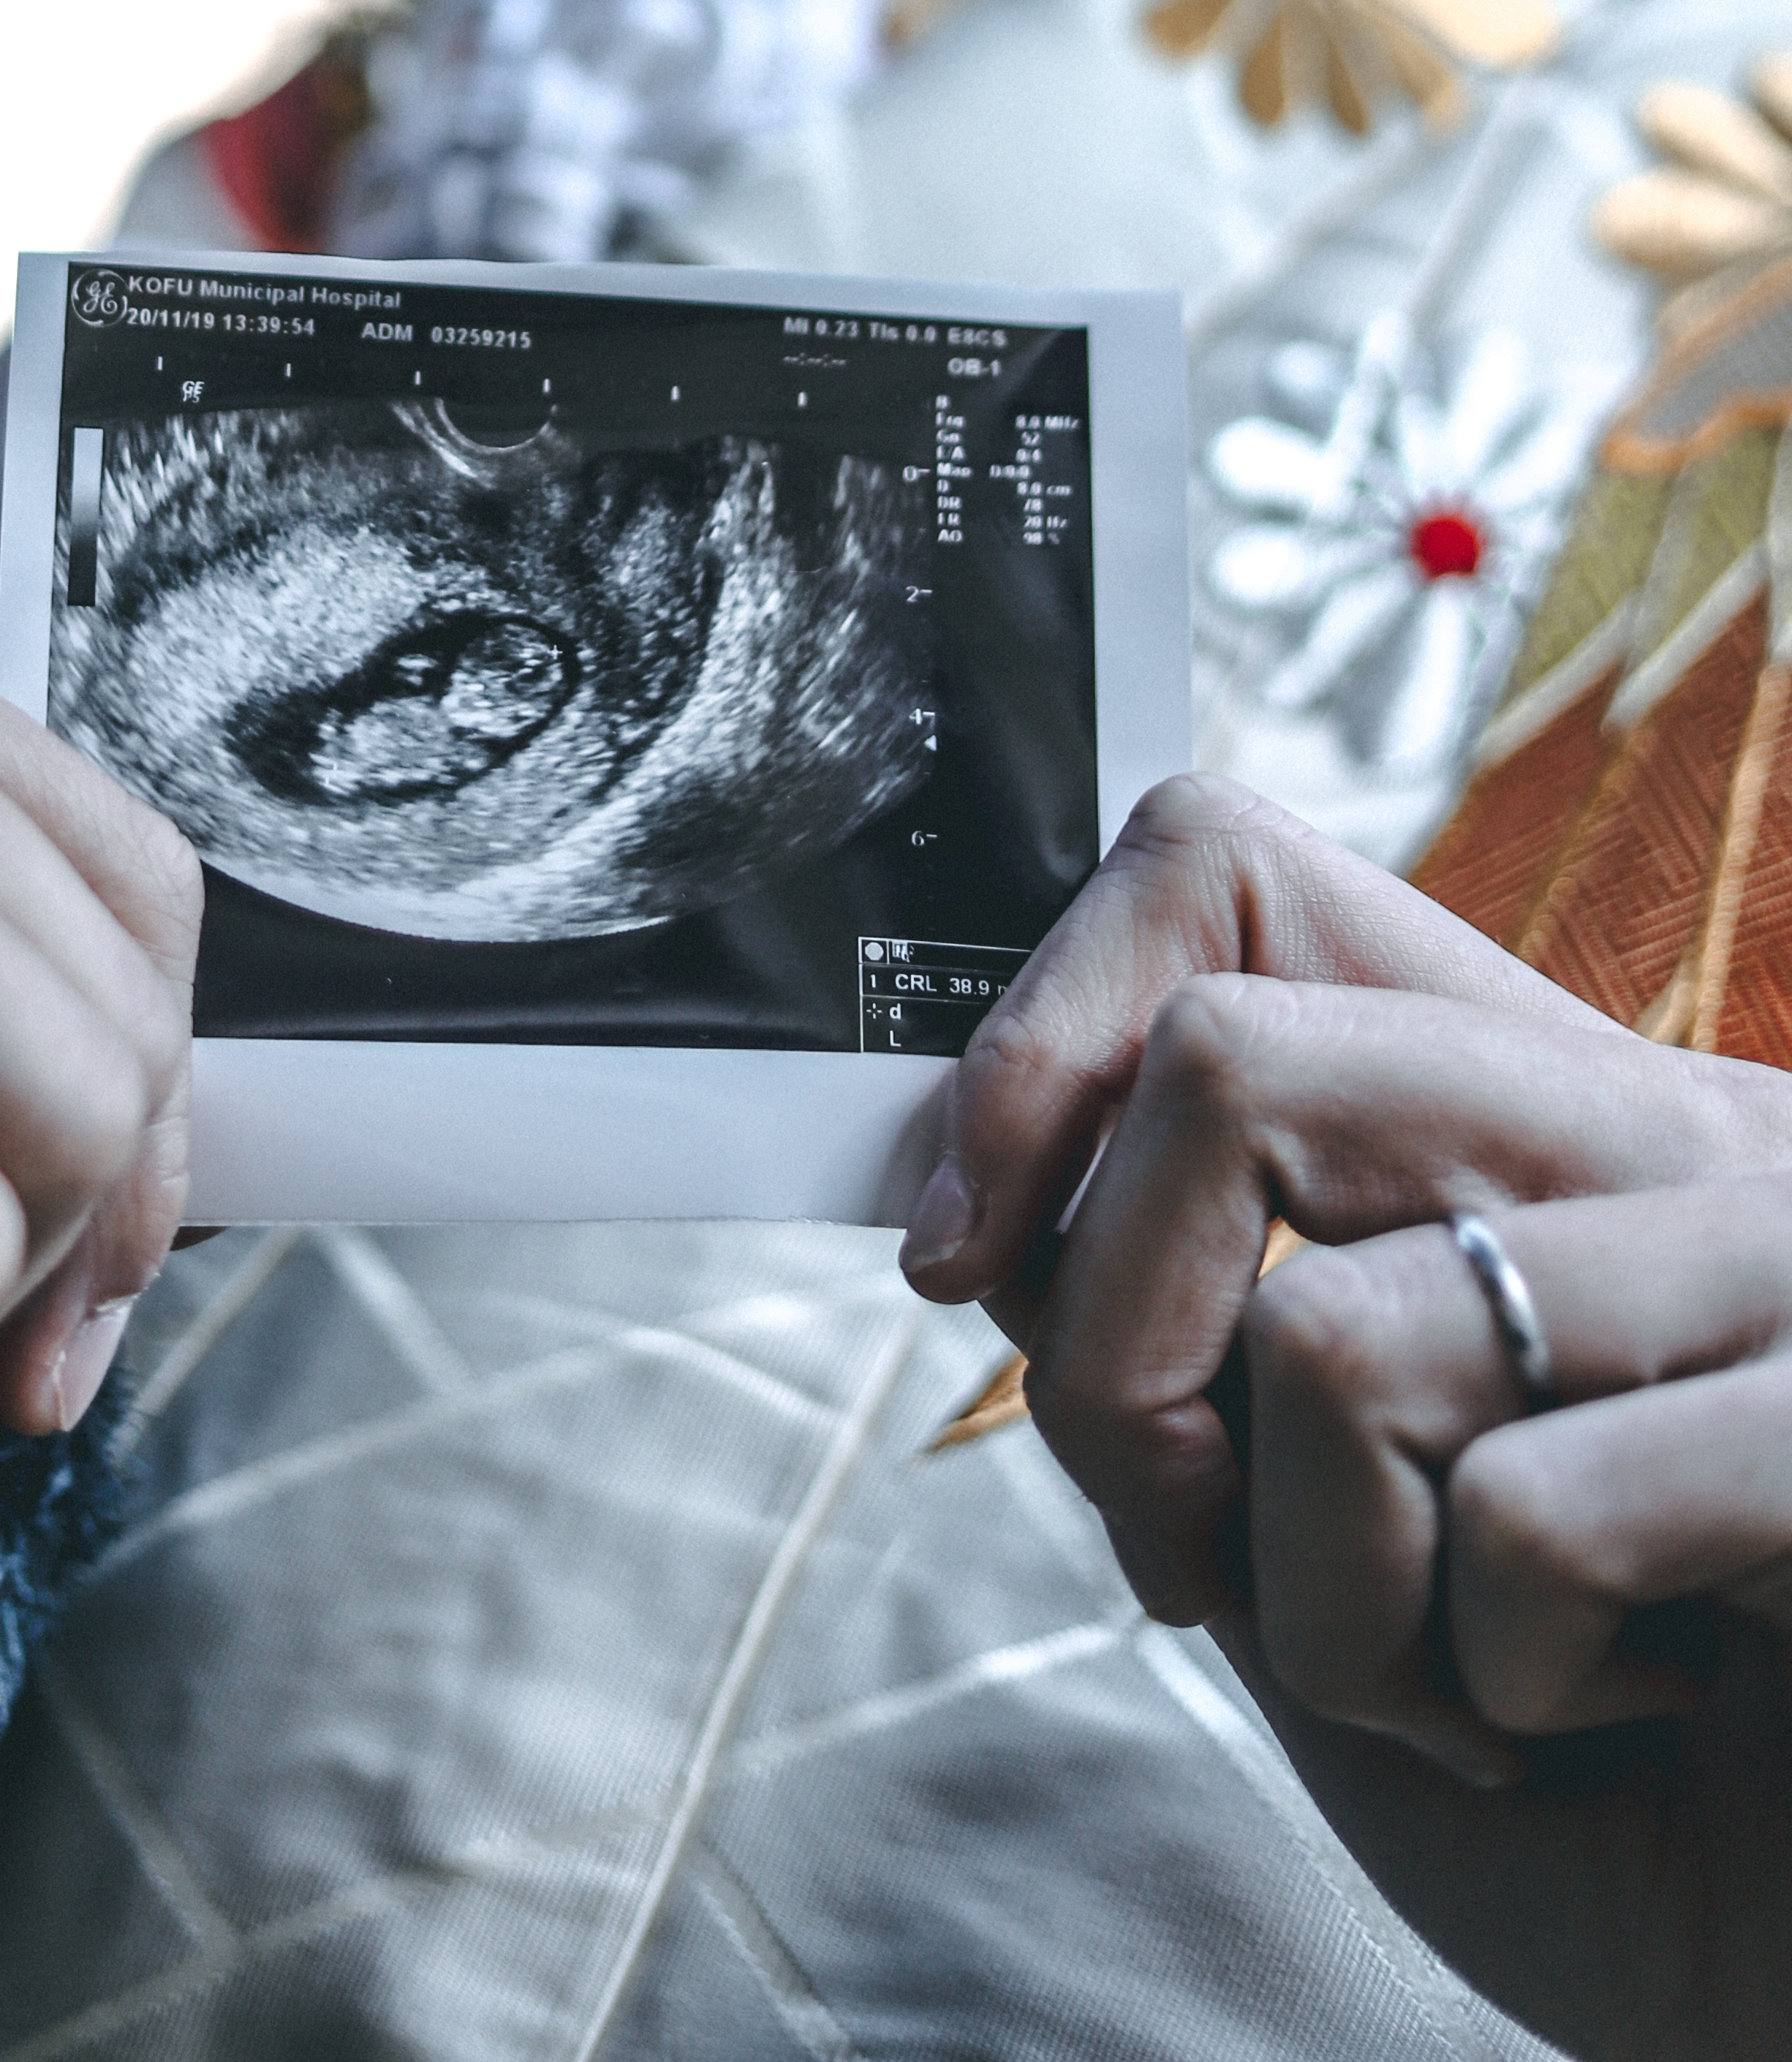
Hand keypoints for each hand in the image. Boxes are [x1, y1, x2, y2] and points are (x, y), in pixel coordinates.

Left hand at [897, 776, 1791, 2061]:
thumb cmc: (1638, 1798)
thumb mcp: (1362, 1545)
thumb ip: (1212, 1372)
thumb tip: (983, 1225)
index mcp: (1559, 1129)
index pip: (1232, 875)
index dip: (1036, 1043)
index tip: (965, 1250)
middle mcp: (1681, 1137)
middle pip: (1215, 1061)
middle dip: (1109, 1362)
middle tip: (1197, 1557)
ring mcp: (1788, 1265)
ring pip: (1328, 1325)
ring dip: (1322, 1596)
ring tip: (1464, 1687)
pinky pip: (1525, 1515)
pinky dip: (1499, 1687)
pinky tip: (1615, 1716)